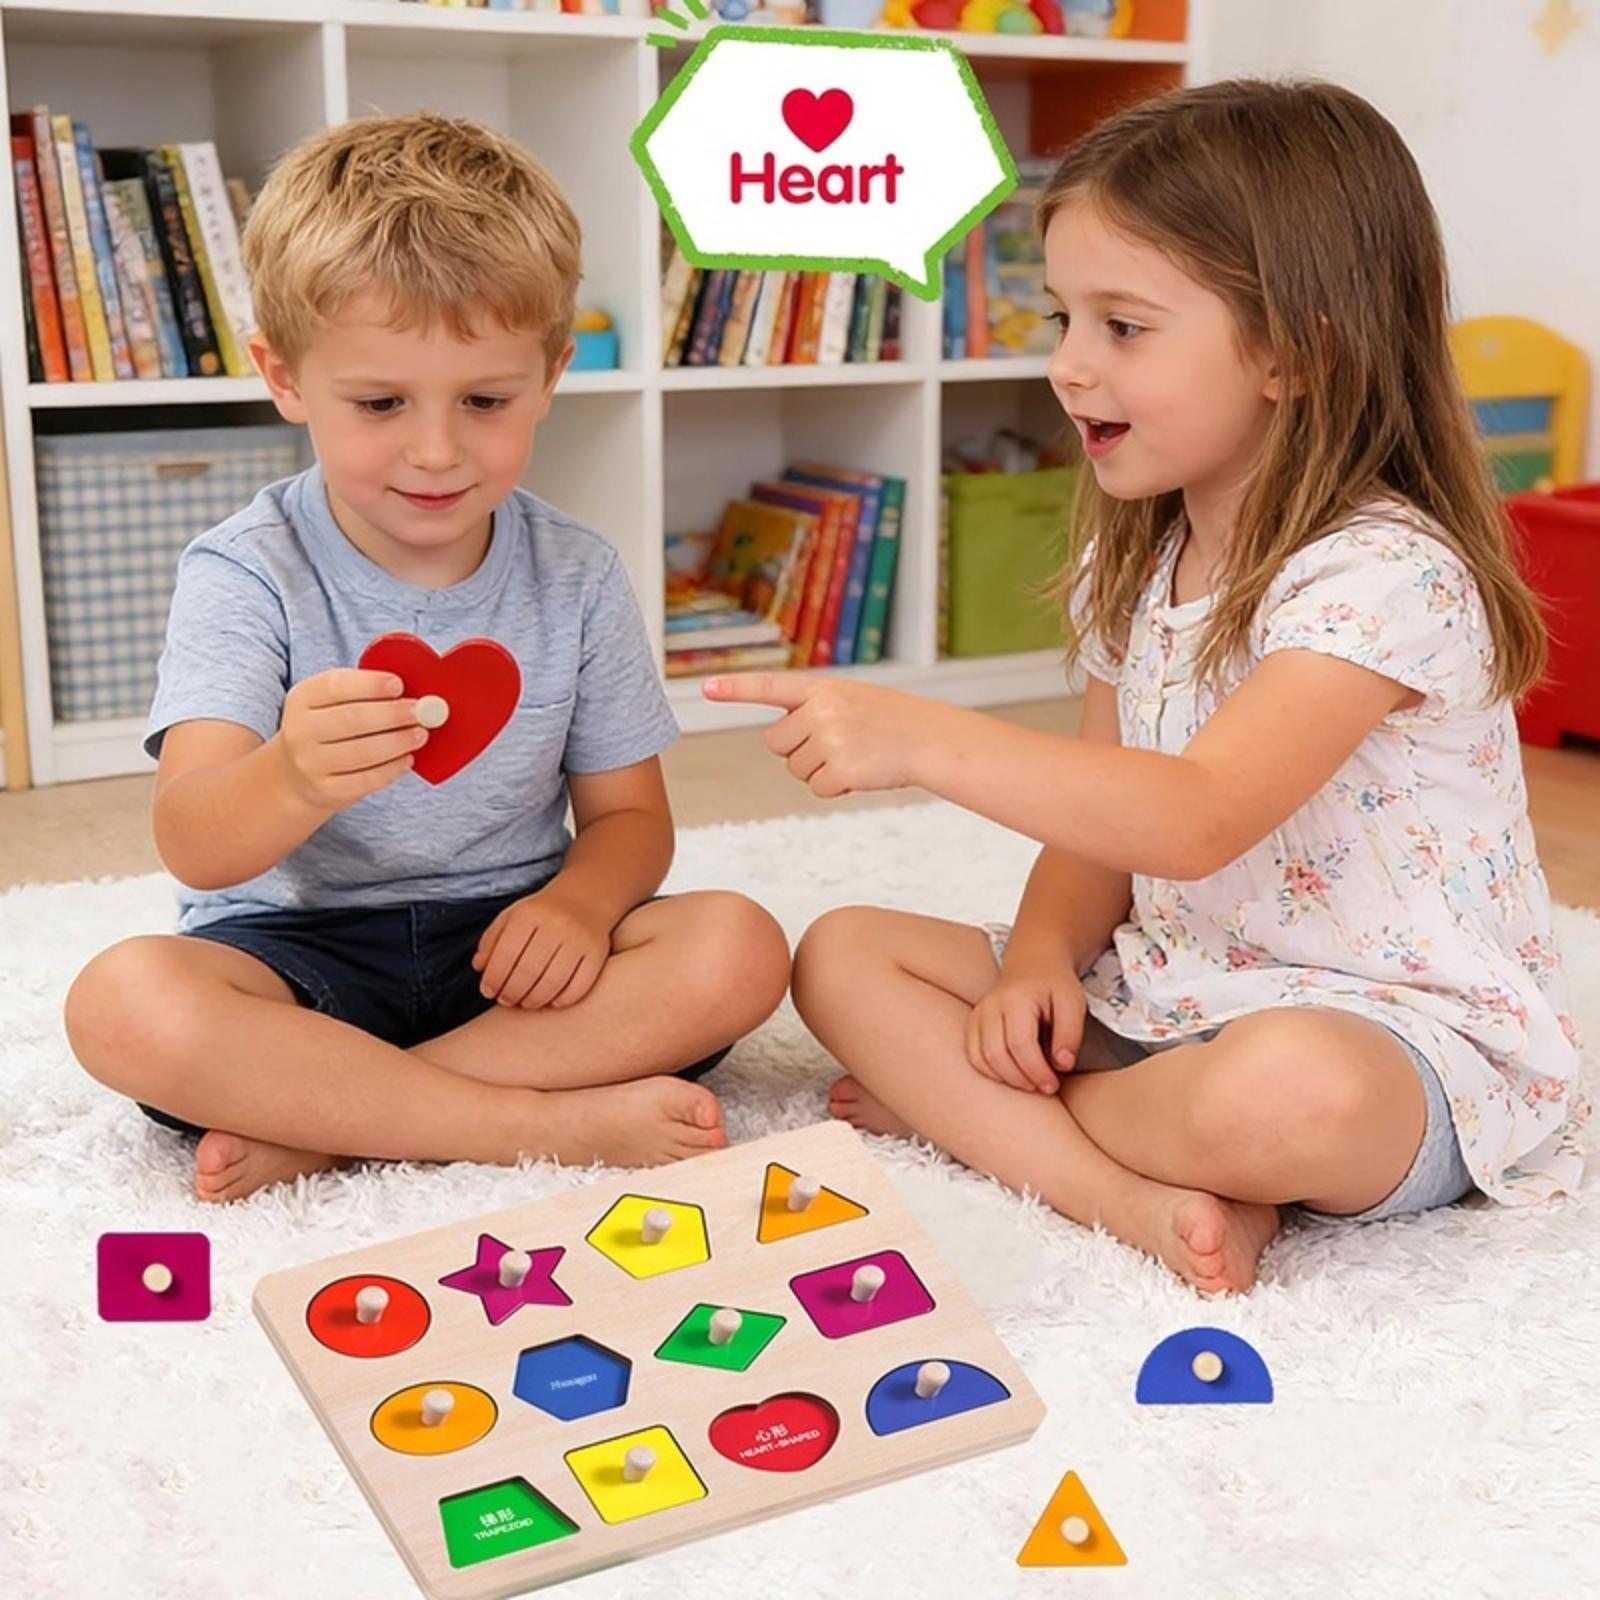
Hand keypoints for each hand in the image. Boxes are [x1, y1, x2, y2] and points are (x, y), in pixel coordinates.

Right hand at [276, 668, 424, 813]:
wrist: (297, 775)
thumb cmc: (329, 727)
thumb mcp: (333, 702)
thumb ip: (365, 692)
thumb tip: (414, 688)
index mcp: (303, 698)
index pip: (336, 686)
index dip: (370, 685)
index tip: (399, 684)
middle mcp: (301, 731)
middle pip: (352, 719)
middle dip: (392, 714)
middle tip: (421, 711)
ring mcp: (311, 764)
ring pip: (363, 752)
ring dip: (399, 742)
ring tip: (420, 734)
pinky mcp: (328, 791)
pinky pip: (368, 779)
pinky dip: (393, 767)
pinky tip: (407, 758)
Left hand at [472, 885, 611, 1009]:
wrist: (585, 899)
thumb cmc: (540, 914)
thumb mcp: (511, 918)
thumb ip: (491, 940)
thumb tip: (479, 967)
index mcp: (530, 914)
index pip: (506, 953)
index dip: (494, 978)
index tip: (488, 991)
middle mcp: (556, 925)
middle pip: (528, 971)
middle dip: (512, 993)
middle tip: (505, 1000)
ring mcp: (579, 939)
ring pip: (553, 982)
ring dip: (534, 1000)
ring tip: (525, 1003)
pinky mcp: (597, 953)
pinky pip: (579, 986)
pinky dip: (562, 1000)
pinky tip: (550, 1001)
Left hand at [701, 674, 945, 797]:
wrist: (929, 740)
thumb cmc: (890, 722)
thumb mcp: (850, 701)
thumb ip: (813, 710)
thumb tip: (779, 743)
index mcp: (821, 688)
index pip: (769, 687)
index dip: (735, 689)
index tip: (704, 689)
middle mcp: (820, 709)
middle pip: (777, 742)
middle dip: (801, 750)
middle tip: (840, 743)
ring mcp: (829, 739)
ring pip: (795, 768)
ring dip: (821, 770)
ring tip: (856, 754)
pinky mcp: (839, 769)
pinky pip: (817, 788)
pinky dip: (837, 787)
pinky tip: (862, 771)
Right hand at [965, 955, 1086, 1093]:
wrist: (1034, 963)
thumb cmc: (1054, 984)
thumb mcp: (1073, 1002)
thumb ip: (1070, 1033)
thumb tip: (1062, 1064)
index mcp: (1016, 999)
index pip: (1020, 1044)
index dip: (1036, 1070)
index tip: (1053, 1084)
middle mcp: (991, 1006)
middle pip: (997, 1054)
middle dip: (1021, 1079)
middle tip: (1044, 1087)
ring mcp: (978, 1014)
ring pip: (981, 1058)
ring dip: (1006, 1078)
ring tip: (1030, 1082)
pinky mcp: (973, 1023)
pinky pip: (973, 1055)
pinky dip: (990, 1072)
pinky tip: (1011, 1075)